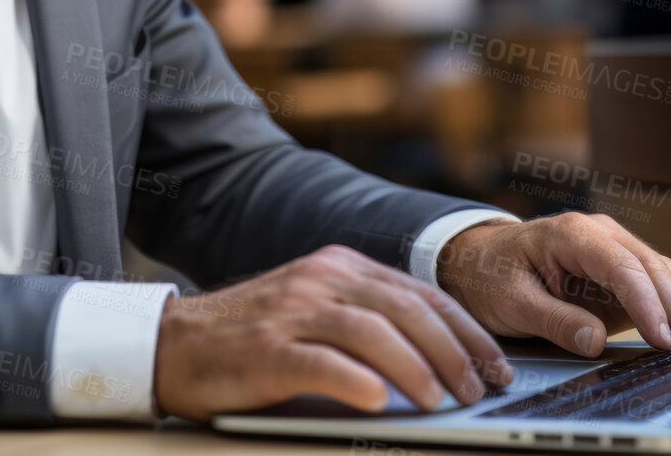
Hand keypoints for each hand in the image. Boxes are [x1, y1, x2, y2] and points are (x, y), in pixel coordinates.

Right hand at [152, 244, 514, 420]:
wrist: (173, 343)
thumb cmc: (251, 337)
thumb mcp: (315, 312)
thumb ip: (366, 320)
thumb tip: (440, 360)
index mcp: (339, 267)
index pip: (421, 294)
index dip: (466, 330)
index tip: (496, 365)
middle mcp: (320, 279)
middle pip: (406, 309)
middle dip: (454, 352)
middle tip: (479, 390)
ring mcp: (292, 311)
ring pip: (372, 331)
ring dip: (416, 368)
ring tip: (443, 402)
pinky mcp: (266, 348)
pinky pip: (320, 362)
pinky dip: (356, 381)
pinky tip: (380, 402)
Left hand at [435, 213, 670, 357]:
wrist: (479, 261)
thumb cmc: (490, 276)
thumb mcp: (510, 302)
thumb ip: (552, 320)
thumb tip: (595, 342)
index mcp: (571, 233)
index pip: (620, 267)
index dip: (646, 302)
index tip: (663, 336)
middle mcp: (600, 234)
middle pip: (651, 268)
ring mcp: (614, 250)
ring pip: (663, 274)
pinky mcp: (620, 272)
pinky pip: (657, 286)